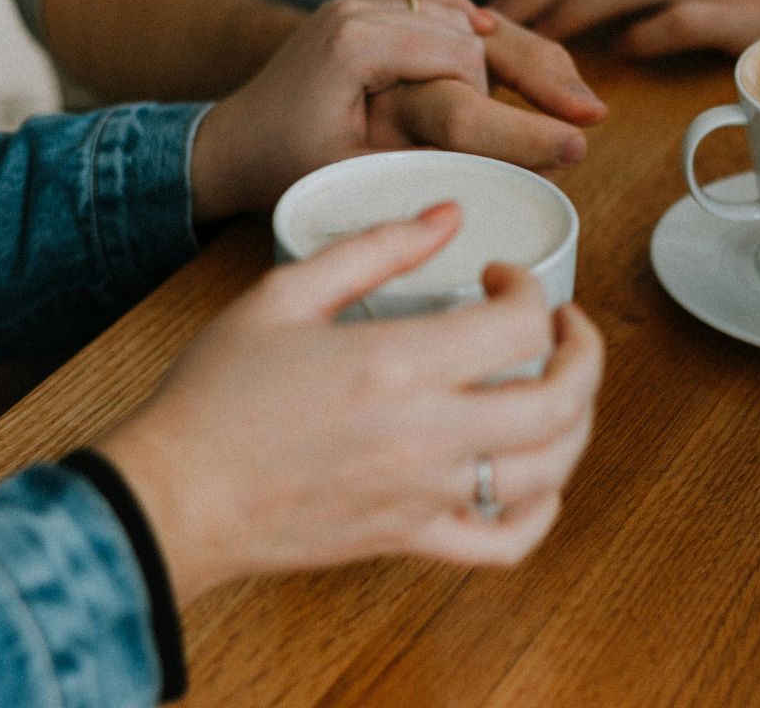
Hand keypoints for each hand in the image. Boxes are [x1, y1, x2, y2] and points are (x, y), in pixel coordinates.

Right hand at [96, 204, 605, 602]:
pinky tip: (534, 477)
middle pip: (562, 401)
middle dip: (584, 352)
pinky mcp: (411, 540)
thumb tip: (446, 216)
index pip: (520, 324)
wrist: (175, 494)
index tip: (501, 276)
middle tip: (563, 326)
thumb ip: (374, 248)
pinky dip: (542, 511)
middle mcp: (425, 435)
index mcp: (396, 365)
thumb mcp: (284, 293)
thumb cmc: (216, 395)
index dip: (529, 287)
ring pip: (551, 470)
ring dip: (578, 422)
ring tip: (560, 388)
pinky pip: (507, 543)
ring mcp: (424, 495)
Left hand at [192, 0, 604, 220]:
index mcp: (357, 40)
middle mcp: (362, 5)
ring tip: (570, 92)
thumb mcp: (356, 172)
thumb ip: (426, 158)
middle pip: (473, 29)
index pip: (462, 60)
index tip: (567, 141)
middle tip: (591, 113)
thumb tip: (509, 170)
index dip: (512, 106)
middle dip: (536, 71)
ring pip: (462, 13)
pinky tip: (510, 42)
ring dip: (514, 50)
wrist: (230, 140)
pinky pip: (437, 3)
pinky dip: (475, 23)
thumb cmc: (284, 166)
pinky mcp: (368, 5)